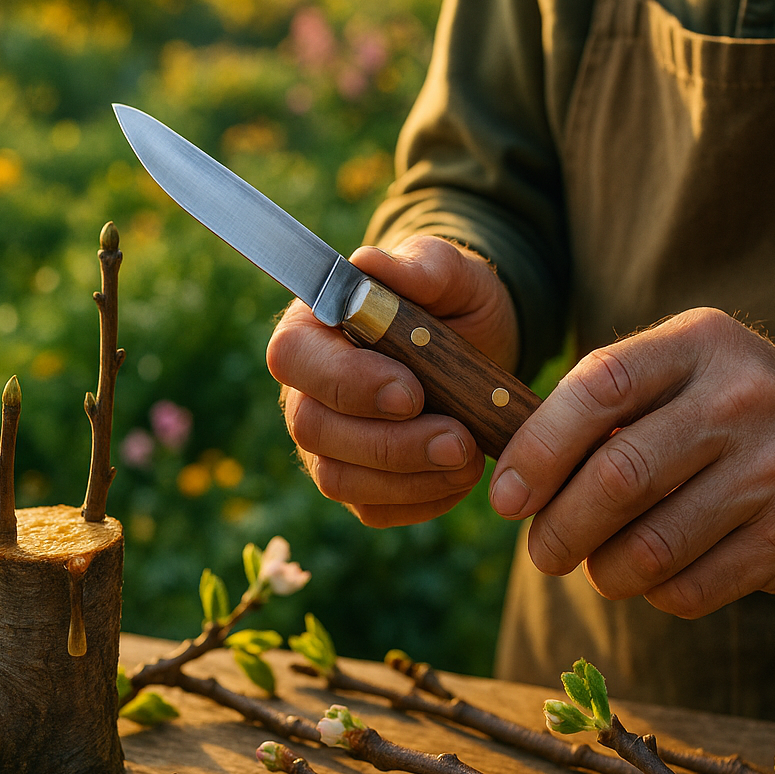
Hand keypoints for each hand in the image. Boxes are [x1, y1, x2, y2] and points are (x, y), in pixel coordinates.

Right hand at [267, 235, 519, 526]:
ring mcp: (327, 444)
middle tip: (459, 440)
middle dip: (390, 444)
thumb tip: (370, 263)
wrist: (479, 347)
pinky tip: (460, 477)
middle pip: (314, 429)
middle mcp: (305, 391)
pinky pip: (374, 510)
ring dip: (409, 479)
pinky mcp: (358, 484)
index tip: (411, 392)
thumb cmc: (453, 301)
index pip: (294, 359)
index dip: (347, 383)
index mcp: (312, 329)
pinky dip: (422, 502)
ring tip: (470, 459)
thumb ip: (421, 266)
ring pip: (340, 480)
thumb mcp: (453, 274)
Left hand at [488, 309, 774, 617]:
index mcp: (701, 343)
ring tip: (598, 567)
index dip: (539, 448)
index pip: (600, 388)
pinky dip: (655, 594)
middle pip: (620, 475)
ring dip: (605, 571)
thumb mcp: (683, 371)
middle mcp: (744, 399)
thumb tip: (513, 474)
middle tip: (542, 553)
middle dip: (560, 528)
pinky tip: (655, 577)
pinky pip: (691, 588)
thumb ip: (605, 403)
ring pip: (652, 546)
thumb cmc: (732, 412)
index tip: (507, 497)